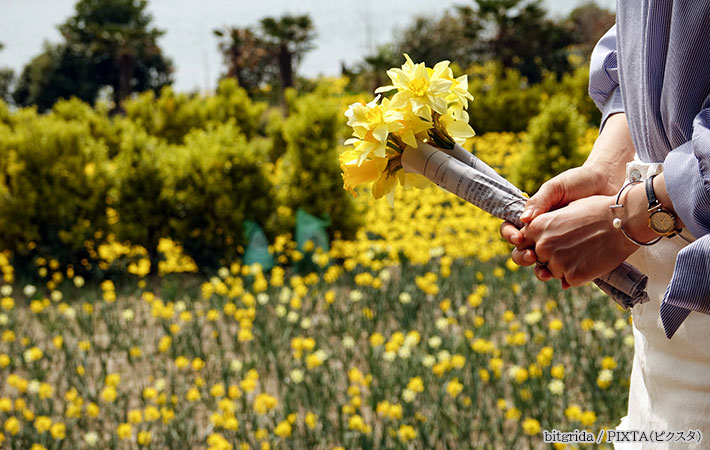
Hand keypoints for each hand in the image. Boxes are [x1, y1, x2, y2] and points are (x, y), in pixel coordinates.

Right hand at [499, 163, 622, 282]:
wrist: (610, 185)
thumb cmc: (580, 182)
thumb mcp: (557, 188)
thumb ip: (538, 201)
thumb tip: (523, 220)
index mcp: (534, 219)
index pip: (512, 230)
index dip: (510, 236)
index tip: (519, 238)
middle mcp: (543, 234)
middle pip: (521, 251)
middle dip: (522, 257)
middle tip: (532, 257)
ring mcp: (559, 245)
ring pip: (540, 265)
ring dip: (539, 271)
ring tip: (546, 273)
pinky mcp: (575, 253)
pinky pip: (564, 269)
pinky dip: (562, 277)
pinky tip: (565, 279)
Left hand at [518, 195, 638, 286]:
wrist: (625, 220)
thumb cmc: (597, 210)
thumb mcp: (564, 211)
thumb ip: (546, 227)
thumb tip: (537, 242)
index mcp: (537, 227)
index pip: (522, 244)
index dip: (532, 246)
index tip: (544, 246)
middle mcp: (542, 246)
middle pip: (537, 260)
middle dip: (548, 257)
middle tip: (569, 248)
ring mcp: (557, 263)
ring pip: (552, 272)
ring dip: (564, 266)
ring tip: (583, 251)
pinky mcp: (572, 276)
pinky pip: (568, 280)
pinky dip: (578, 274)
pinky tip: (591, 260)